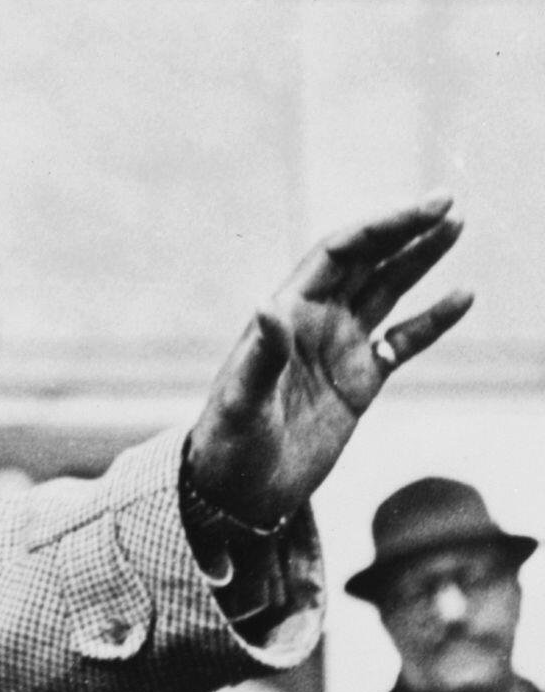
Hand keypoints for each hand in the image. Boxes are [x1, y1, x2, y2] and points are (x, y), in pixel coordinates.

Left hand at [185, 195, 472, 526]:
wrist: (238, 490)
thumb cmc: (229, 444)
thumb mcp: (241, 402)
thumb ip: (260, 356)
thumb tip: (268, 306)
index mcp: (287, 314)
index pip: (338, 254)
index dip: (379, 227)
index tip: (422, 209)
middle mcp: (314, 322)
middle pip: (366, 261)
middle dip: (405, 230)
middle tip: (450, 202)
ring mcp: (339, 349)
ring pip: (387, 290)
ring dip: (420, 259)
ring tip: (457, 226)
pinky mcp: (359, 382)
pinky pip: (402, 340)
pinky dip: (432, 319)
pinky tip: (461, 296)